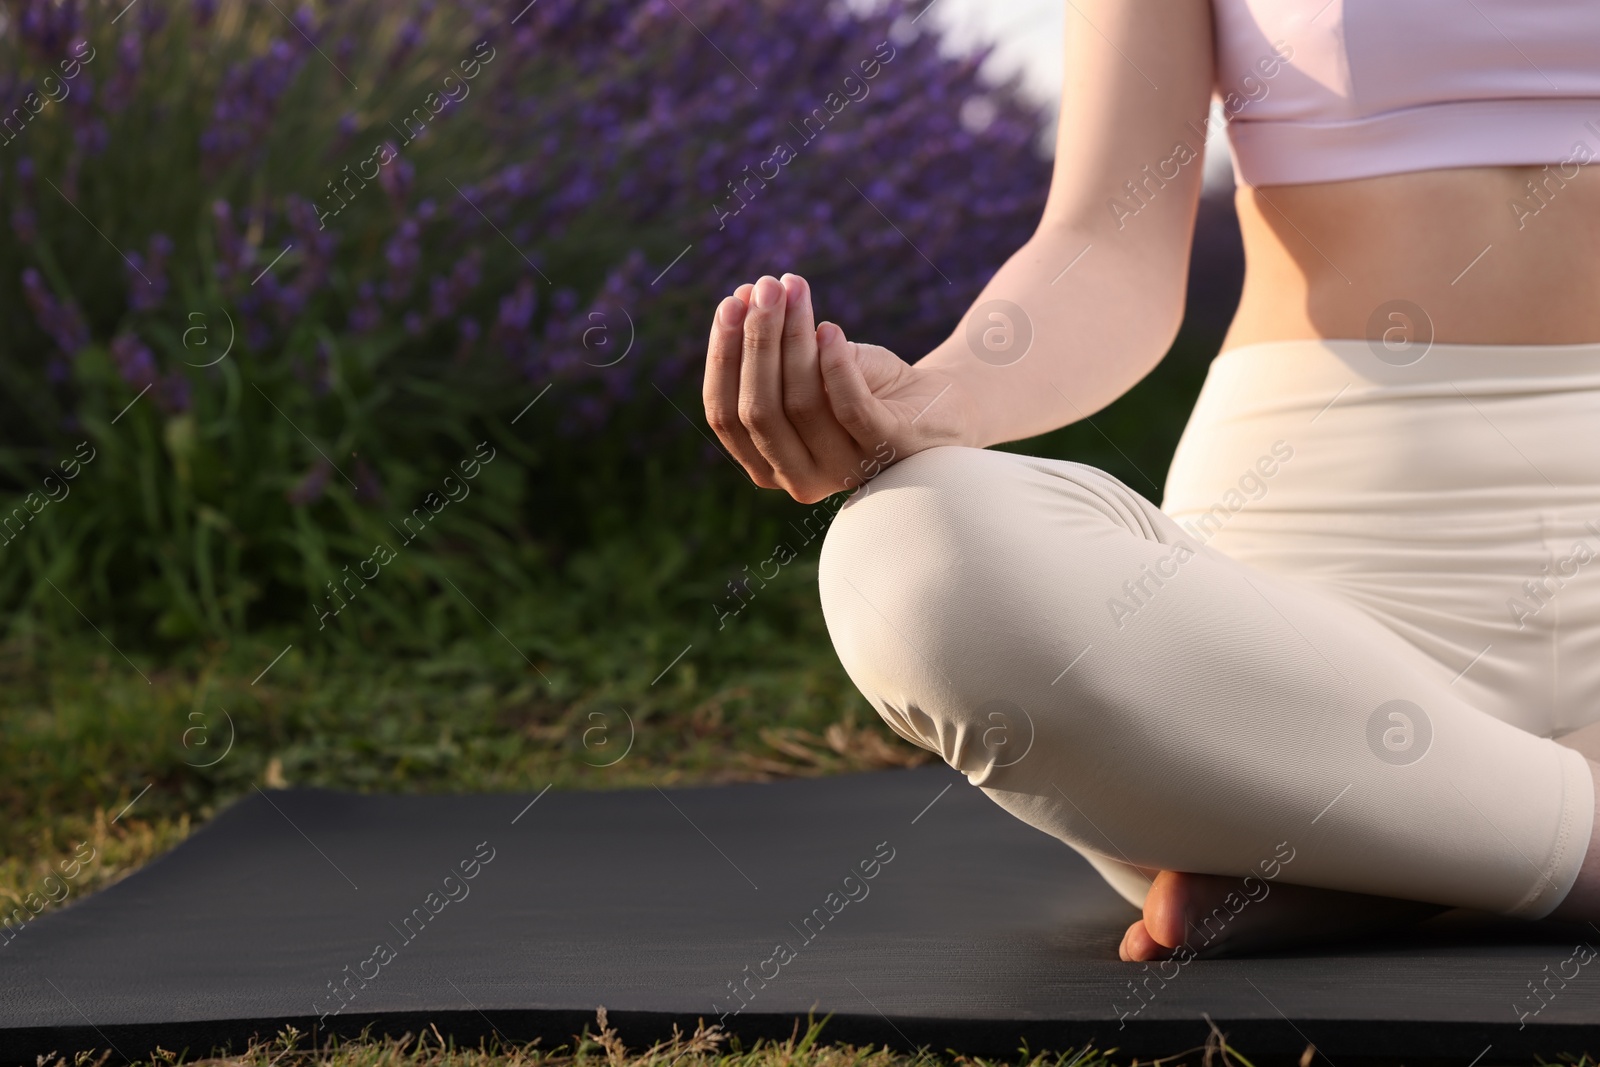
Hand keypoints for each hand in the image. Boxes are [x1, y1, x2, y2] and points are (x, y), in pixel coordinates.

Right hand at [702, 272, 970, 503]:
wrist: (939, 404)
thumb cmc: (866, 384)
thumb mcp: (810, 369)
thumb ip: (773, 350)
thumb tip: (738, 299)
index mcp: (767, 463)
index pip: (725, 416)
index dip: (723, 357)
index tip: (730, 303)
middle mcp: (799, 478)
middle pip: (758, 410)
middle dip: (756, 341)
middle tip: (763, 286)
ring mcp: (844, 469)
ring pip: (801, 403)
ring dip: (794, 336)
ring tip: (796, 288)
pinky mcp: (886, 449)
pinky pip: (850, 407)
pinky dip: (836, 364)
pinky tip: (832, 328)